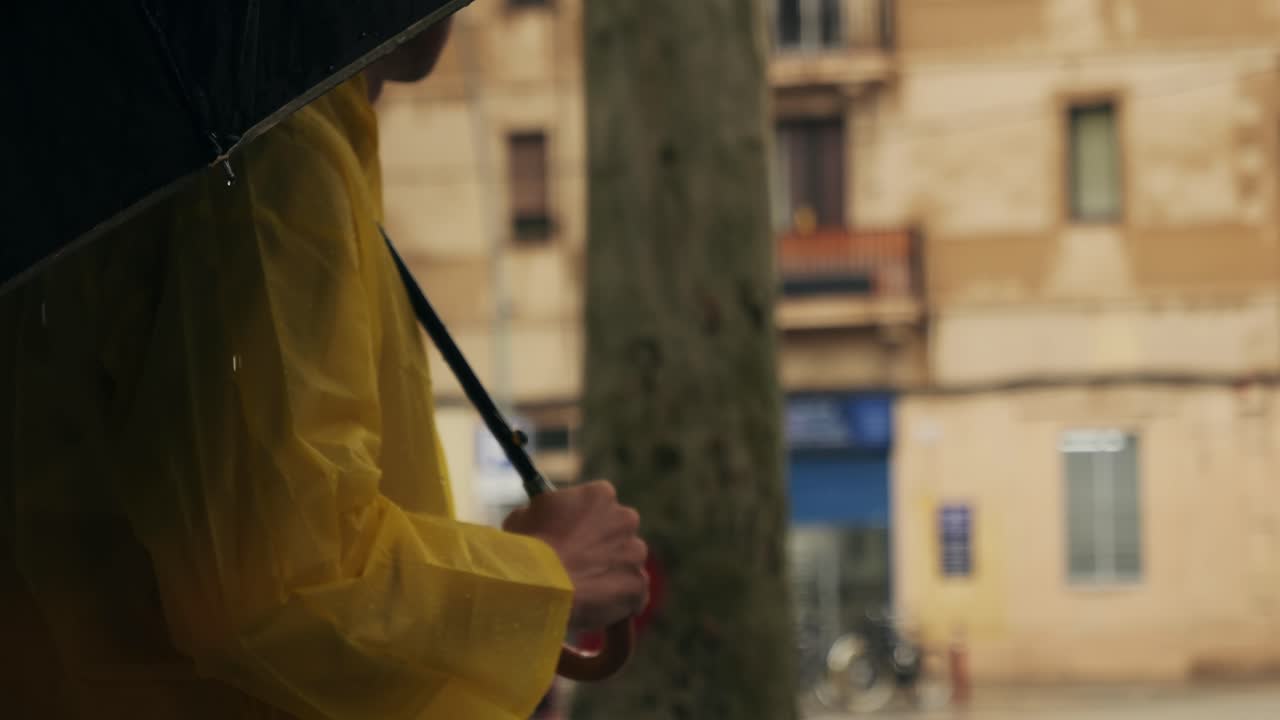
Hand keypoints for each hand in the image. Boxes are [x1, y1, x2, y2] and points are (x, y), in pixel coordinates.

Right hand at [503, 480, 647, 632]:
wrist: (536, 584)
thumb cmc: (524, 547)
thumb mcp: (527, 514)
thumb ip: (547, 513)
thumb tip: (544, 518)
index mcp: (600, 495)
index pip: (599, 505)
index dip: (584, 523)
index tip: (573, 537)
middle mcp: (625, 518)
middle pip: (618, 533)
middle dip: (603, 547)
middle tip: (579, 565)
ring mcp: (635, 553)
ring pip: (627, 564)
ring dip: (612, 574)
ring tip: (585, 591)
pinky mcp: (637, 585)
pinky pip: (634, 595)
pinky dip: (621, 603)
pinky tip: (599, 609)